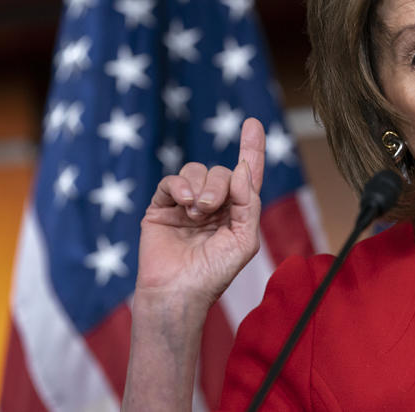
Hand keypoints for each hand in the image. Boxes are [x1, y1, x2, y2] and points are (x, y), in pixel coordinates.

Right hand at [135, 117, 265, 310]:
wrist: (178, 292)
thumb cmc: (214, 273)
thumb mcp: (244, 239)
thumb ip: (248, 203)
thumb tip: (240, 169)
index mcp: (236, 211)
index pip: (246, 174)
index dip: (251, 148)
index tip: (253, 123)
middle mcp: (213, 204)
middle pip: (220, 171)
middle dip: (219, 184)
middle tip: (211, 208)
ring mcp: (186, 204)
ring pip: (196, 171)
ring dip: (200, 187)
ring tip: (197, 212)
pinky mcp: (162, 207)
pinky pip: (171, 181)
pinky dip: (179, 185)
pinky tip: (184, 201)